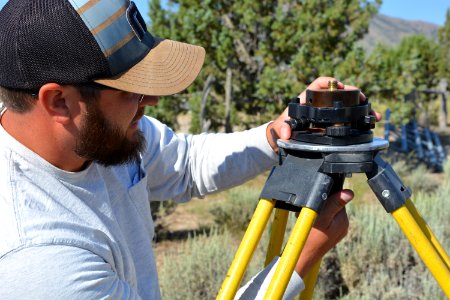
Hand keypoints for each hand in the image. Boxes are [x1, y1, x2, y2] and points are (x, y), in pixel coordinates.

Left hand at [265, 77, 380, 152]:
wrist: (284, 140)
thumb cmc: (281, 130)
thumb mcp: (280, 129)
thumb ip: (282, 129)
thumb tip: (286, 132)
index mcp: (307, 100)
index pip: (319, 84)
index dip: (329, 82)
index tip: (339, 86)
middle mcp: (319, 104)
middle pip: (339, 93)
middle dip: (354, 95)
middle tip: (364, 100)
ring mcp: (327, 113)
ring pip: (347, 106)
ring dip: (362, 108)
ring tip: (374, 115)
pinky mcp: (332, 123)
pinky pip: (348, 119)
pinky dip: (360, 120)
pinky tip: (370, 122)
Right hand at [294, 189, 353, 277]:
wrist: (302, 257)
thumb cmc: (309, 238)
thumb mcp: (321, 218)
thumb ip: (335, 204)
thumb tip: (350, 193)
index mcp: (343, 220)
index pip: (337, 199)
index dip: (323, 199)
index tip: (314, 207)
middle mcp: (343, 225)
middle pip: (332, 205)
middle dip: (319, 207)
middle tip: (308, 215)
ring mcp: (337, 231)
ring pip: (327, 213)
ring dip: (316, 213)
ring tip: (308, 221)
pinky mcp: (330, 235)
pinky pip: (324, 221)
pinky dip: (316, 221)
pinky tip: (310, 227)